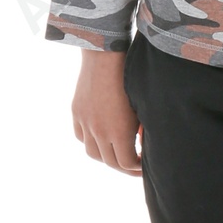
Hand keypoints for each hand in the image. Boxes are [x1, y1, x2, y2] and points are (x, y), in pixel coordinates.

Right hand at [71, 49, 140, 175]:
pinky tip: (100, 137)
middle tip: (134, 165)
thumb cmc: (131, 77)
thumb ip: (140, 129)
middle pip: (109, 162)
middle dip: (123, 167)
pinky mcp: (77, 112)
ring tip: (115, 153)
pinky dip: (90, 142)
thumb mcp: (141, 106)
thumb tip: (143, 143)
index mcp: (119, 132)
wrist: (106, 54)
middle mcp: (99, 131)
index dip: (138, 168)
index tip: (145, 163)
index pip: (127, 163)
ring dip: (105, 157)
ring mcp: (85, 122)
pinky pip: (81, 136)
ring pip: (92, 153)